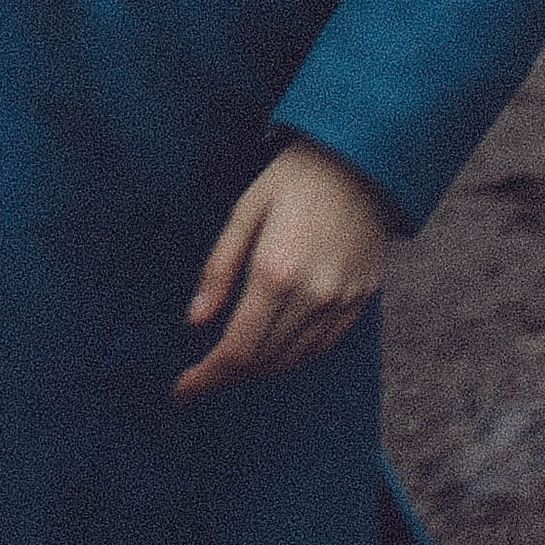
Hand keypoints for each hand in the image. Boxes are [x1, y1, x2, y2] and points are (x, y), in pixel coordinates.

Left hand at [175, 141, 389, 399]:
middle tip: (202, 377)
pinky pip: (324, 344)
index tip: (182, 389)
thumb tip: (195, 321)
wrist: (363, 156)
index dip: (206, 377)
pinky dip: (294, 356)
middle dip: (227, 376)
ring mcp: (342, 298)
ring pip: (294, 359)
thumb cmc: (296, 177)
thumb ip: (220, 268)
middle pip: (264, 361)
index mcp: (277, 271)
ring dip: (260, 369)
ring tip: (234, 364)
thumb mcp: (247, 210)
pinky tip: (275, 349)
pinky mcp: (362, 296)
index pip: (237, 350)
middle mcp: (313, 294)